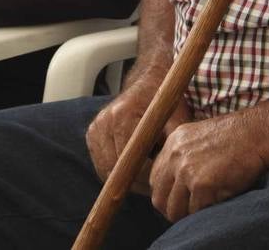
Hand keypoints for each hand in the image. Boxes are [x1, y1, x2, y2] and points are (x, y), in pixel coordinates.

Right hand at [86, 76, 192, 194]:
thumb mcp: (177, 119)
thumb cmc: (167, 101)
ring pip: (105, 169)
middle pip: (115, 168)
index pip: (130, 160)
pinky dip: (114, 172)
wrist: (151, 80)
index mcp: (124, 115)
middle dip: (134, 182)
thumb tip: (169, 172)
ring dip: (123, 180)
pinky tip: (132, 170)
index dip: (145, 177)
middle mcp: (105, 121)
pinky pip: (100, 163)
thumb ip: (172, 143)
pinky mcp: (92, 133)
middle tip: (152, 188)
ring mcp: (95, 127)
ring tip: (144, 181)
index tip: (158, 183)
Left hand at [149, 112, 268, 221]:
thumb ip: (184, 156)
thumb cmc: (238, 136)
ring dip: (190, 213)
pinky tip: (220, 198)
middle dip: (174, 209)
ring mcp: (187, 170)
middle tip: (191, 210)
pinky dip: (207, 210)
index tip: (180, 199)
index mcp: (173, 143)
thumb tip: (176, 184)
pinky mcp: (202, 184)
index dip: (167, 193)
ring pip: (175, 209)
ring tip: (207, 204)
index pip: (155, 180)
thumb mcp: (201, 136)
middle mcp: (175, 155)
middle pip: (160, 198)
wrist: (260, 132)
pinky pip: (196, 211)